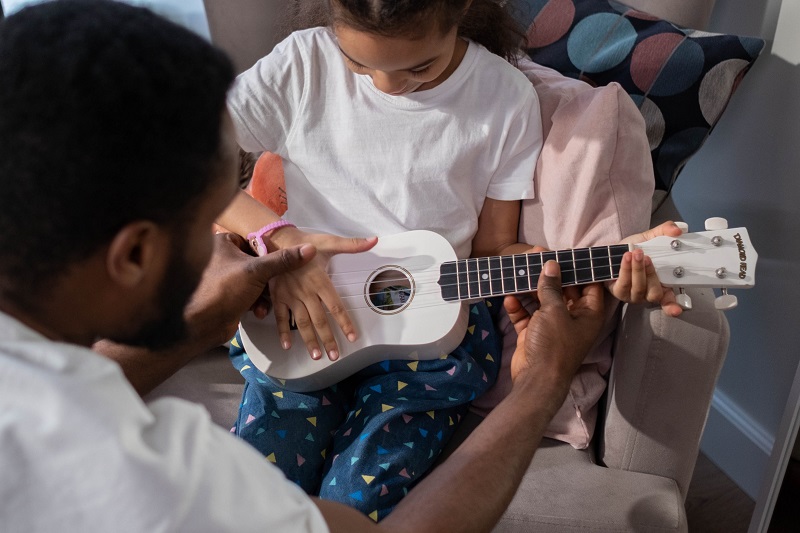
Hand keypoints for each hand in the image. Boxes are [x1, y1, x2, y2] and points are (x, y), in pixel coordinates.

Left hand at [184, 232, 314, 348]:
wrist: (201, 325)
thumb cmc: (223, 289)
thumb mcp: (257, 271)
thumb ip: (283, 260)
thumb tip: (309, 249)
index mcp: (224, 243)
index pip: (255, 241)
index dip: (269, 254)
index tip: (280, 265)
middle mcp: (222, 258)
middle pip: (258, 263)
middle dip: (268, 280)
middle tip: (276, 287)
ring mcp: (225, 278)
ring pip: (255, 281)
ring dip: (264, 294)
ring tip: (265, 303)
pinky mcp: (228, 296)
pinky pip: (249, 294)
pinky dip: (255, 302)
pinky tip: (257, 311)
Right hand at [268, 228, 377, 360]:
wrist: (278, 239)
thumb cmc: (307, 242)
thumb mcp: (330, 242)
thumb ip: (352, 245)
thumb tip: (374, 240)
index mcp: (320, 281)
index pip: (336, 307)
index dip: (345, 323)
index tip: (353, 337)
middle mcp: (306, 292)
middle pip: (319, 320)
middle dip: (328, 339)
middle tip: (334, 356)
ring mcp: (290, 296)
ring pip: (301, 322)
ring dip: (309, 340)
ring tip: (316, 356)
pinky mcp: (278, 297)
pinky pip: (280, 317)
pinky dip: (283, 332)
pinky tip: (287, 346)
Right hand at [503, 261, 604, 410]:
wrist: (537, 379)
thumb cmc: (554, 344)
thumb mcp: (555, 310)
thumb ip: (552, 286)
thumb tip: (551, 264)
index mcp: (588, 313)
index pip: (589, 285)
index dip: (580, 268)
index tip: (567, 252)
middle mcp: (572, 318)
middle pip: (562, 290)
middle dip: (549, 275)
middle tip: (535, 255)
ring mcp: (551, 326)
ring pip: (542, 301)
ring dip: (530, 288)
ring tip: (519, 269)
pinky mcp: (533, 334)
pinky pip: (526, 315)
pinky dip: (518, 306)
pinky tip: (509, 296)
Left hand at [607, 221, 683, 316]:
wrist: (611, 251)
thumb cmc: (633, 248)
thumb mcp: (650, 238)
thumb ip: (664, 232)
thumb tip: (678, 230)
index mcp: (661, 285)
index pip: (670, 301)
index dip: (673, 307)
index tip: (677, 310)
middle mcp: (648, 294)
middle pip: (654, 293)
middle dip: (651, 275)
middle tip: (647, 257)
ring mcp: (633, 295)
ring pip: (639, 288)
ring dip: (638, 270)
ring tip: (635, 253)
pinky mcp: (619, 292)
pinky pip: (624, 284)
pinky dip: (626, 270)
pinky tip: (626, 258)